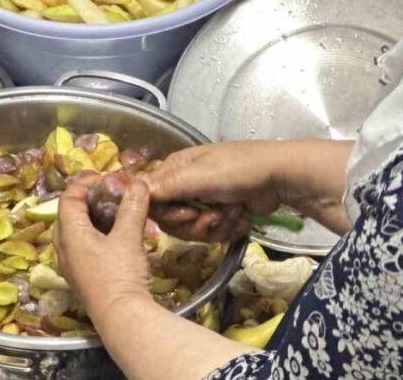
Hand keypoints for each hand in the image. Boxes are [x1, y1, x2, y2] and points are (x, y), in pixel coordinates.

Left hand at [54, 173, 152, 318]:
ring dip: (91, 220)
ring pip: (74, 234)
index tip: (105, 179)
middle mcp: (64, 250)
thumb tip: (138, 183)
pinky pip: (82, 249)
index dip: (85, 184)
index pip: (68, 199)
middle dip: (86, 201)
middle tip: (108, 195)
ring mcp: (71, 267)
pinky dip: (95, 236)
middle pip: (68, 215)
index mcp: (69, 235)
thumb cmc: (120, 274)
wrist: (122, 318)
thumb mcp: (128, 237)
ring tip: (113, 214)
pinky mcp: (82, 279)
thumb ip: (132, 207)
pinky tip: (115, 239)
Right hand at [144, 140, 352, 236]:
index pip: (152, 201)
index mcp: (175, 169)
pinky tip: (240, 217)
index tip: (186, 215)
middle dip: (194, 223)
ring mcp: (205, 200)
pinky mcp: (223, 214)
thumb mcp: (198, 176)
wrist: (281, 178)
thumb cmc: (238, 170)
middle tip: (212, 214)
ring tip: (231, 212)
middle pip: (171, 221)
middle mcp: (185, 184)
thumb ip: (163, 185)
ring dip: (214, 226)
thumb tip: (121, 185)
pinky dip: (228, 228)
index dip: (168, 214)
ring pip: (192, 231)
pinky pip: (212, 234)